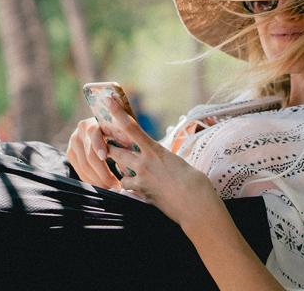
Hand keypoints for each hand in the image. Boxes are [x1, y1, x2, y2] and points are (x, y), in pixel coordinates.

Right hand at [66, 117, 122, 189]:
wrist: (109, 124)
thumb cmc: (123, 127)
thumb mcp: (126, 127)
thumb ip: (128, 135)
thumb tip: (133, 151)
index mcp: (96, 120)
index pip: (94, 133)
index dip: (99, 146)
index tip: (105, 158)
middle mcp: (81, 129)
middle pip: (89, 154)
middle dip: (102, 173)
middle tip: (115, 185)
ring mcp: (74, 141)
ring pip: (84, 166)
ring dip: (98, 180)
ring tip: (111, 188)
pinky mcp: (71, 153)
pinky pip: (80, 170)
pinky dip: (91, 180)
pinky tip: (102, 185)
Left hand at [101, 97, 220, 225]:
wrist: (196, 203)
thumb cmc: (194, 181)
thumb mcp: (177, 161)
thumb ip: (162, 157)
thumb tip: (157, 159)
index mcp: (156, 149)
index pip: (131, 127)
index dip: (117, 113)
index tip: (108, 100)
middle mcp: (145, 162)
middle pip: (116, 150)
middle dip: (110, 147)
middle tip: (107, 143)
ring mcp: (141, 179)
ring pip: (119, 170)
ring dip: (120, 168)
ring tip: (129, 168)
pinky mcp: (141, 194)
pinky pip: (127, 187)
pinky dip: (130, 186)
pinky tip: (138, 187)